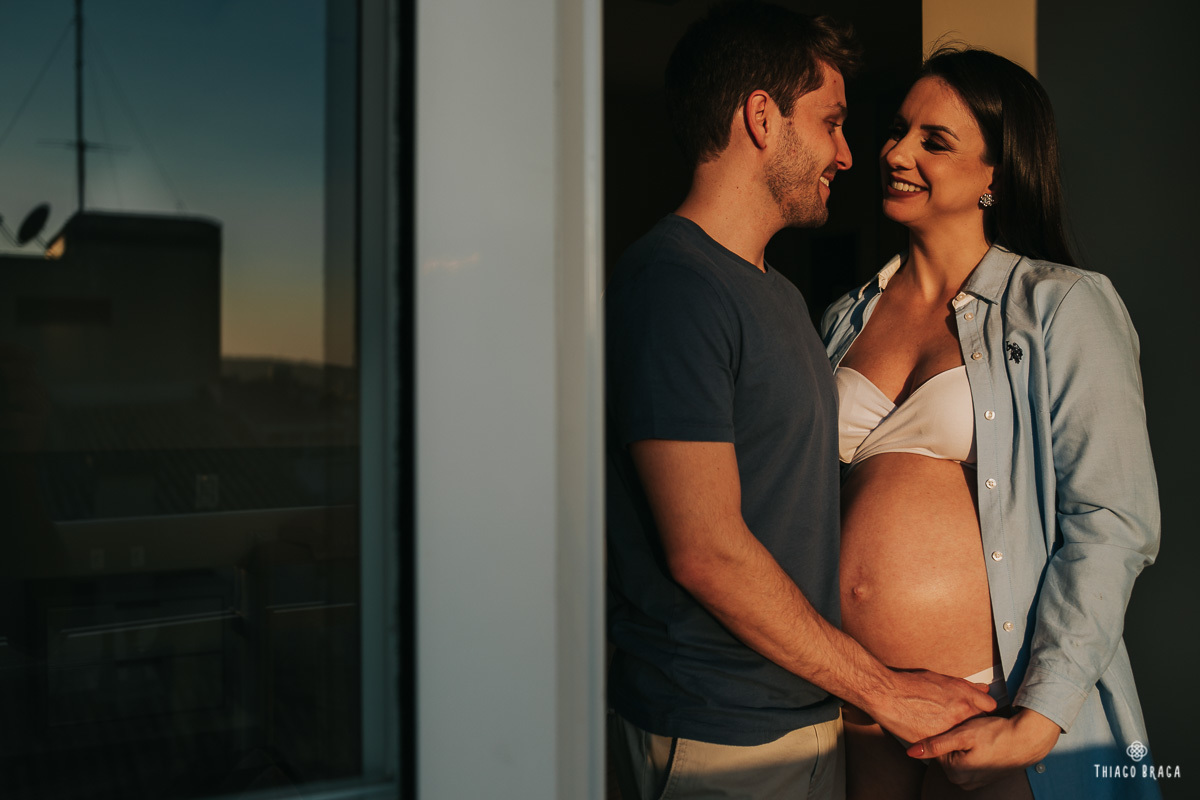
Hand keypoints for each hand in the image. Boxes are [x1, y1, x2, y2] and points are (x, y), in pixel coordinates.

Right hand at [865, 668, 996, 743]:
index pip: (989, 706)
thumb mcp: (938, 678)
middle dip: (972, 723)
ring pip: (964, 736)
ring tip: (943, 729)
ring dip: (958, 734)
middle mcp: (960, 710)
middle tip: (957, 721)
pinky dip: (943, 743)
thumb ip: (964, 686)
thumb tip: (983, 689)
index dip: (982, 708)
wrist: (885, 693)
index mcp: (962, 693)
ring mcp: (949, 727)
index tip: (975, 710)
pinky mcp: (936, 741)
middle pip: (980, 723)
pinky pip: (947, 746)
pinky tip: (933, 735)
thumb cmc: (908, 683)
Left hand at [906, 708, 1061, 789]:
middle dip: (953, 738)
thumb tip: (910, 752)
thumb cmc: (996, 734)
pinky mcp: (981, 776)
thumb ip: (936, 744)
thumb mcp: (964, 735)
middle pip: (946, 753)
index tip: (956, 724)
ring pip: (957, 755)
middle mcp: (962, 782)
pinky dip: (971, 749)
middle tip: (968, 728)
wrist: (1027, 740)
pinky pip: (968, 760)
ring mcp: (973, 781)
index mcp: (955, 773)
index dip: (943, 731)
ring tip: (976, 734)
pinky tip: (981, 740)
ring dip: (962, 743)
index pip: (936, 748)